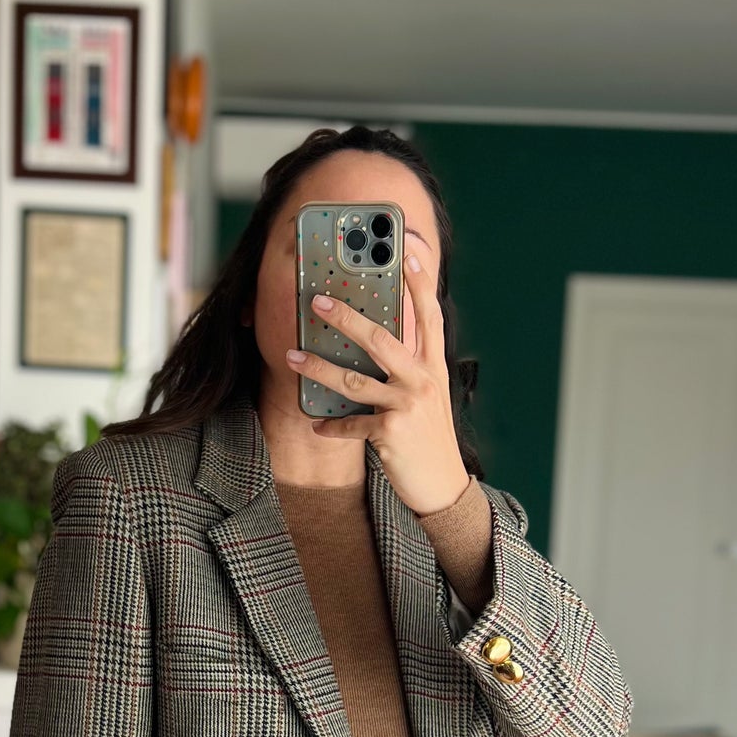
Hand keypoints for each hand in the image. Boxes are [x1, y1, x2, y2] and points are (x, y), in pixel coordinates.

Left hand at [284, 248, 473, 516]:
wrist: (443, 485)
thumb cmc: (429, 436)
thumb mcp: (428, 395)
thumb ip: (410, 366)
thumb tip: (376, 338)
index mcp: (434, 366)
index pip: (429, 315)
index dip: (420, 282)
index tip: (407, 251)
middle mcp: (424, 380)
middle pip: (382, 339)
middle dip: (347, 318)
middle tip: (317, 302)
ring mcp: (408, 406)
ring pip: (355, 380)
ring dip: (319, 368)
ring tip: (292, 357)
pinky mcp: (391, 433)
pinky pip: (350, 424)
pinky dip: (331, 426)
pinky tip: (316, 425)